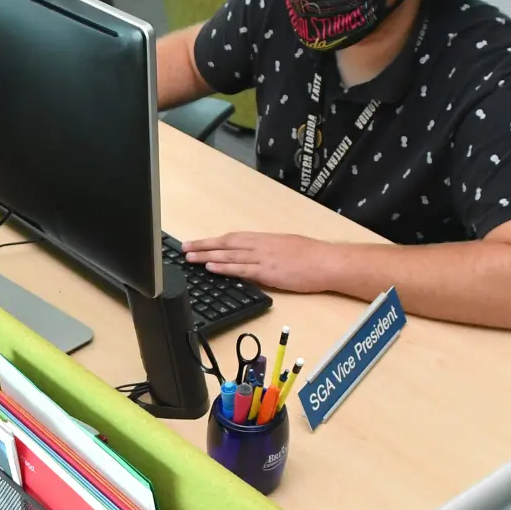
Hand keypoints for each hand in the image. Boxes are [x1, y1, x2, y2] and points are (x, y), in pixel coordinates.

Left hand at [182, 232, 339, 292]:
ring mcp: (262, 257)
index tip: (197, 242)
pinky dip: (224, 267)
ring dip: (207, 255)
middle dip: (203, 245)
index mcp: (264, 239)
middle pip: (225, 243)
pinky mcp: (267, 271)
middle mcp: (259, 245)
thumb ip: (268, 250)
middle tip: (184, 248)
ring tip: (190, 257)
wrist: (327, 262)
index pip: (232, 238)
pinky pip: (241, 269)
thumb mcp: (286, 246)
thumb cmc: (312, 255)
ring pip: (228, 254)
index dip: (213, 240)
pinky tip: (211, 266)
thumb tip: (254, 256)